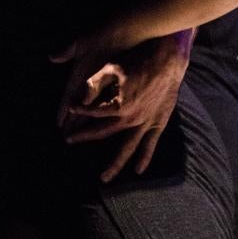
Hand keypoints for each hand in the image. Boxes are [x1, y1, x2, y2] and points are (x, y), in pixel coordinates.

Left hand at [50, 31, 192, 182]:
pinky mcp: (158, 122)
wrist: (167, 59)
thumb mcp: (112, 67)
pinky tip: (138, 170)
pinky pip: (150, 145)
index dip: (79, 110)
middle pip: (103, 132)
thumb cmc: (138, 60)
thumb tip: (81, 99)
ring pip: (127, 149)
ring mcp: (144, 123)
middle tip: (69, 141)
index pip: (92, 112)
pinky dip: (144, 158)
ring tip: (104, 178)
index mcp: (117, 105)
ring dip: (114, 164)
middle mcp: (129, 118)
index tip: (69, 108)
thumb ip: (94, 83)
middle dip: (85, 136)